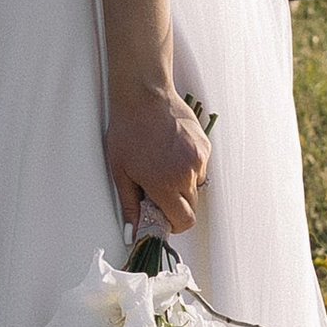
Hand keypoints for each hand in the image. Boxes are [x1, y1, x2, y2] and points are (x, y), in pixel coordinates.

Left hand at [106, 83, 209, 238]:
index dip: (173, 225)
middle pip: (192, 207)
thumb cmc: (128, 129)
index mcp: (165, 184)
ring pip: (197, 187)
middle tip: (159, 192)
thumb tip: (133, 230)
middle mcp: (186, 174)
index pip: (183, 221)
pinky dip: (189, 167)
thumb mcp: (121, 171)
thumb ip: (130, 205)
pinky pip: (201, 168)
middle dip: (177, 206)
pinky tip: (172, 152)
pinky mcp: (204, 146)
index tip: (163, 219)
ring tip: (164, 166)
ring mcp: (198, 159)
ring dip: (183, 186)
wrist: (143, 96)